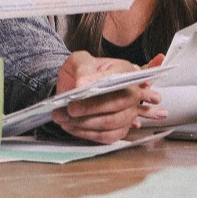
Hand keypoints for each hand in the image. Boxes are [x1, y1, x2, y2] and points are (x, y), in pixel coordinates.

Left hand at [51, 51, 167, 143]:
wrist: (77, 86)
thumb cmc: (82, 72)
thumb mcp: (79, 61)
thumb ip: (82, 68)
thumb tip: (82, 84)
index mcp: (124, 71)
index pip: (116, 78)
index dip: (98, 83)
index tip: (79, 86)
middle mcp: (132, 93)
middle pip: (117, 104)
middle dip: (90, 108)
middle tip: (70, 108)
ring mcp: (129, 113)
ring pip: (111, 123)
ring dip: (85, 123)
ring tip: (64, 118)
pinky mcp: (120, 129)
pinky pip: (107, 136)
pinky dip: (87, 133)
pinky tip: (71, 126)